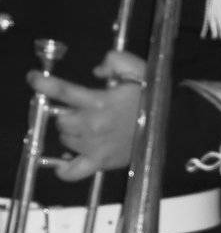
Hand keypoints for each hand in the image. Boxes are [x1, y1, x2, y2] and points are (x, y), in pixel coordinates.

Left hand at [27, 50, 146, 181]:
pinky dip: (64, 169)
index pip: (62, 91)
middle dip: (66, 112)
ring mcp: (96, 147)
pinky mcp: (102, 163)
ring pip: (66, 139)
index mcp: (99, 102)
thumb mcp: (138, 68)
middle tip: (80, 108)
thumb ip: (115, 61)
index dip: (43, 84)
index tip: (33, 79)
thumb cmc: (154, 97)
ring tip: (86, 128)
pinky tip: (62, 164)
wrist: (174, 125)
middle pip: (61, 119)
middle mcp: (93, 126)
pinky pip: (74, 171)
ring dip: (70, 132)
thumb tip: (97, 70)